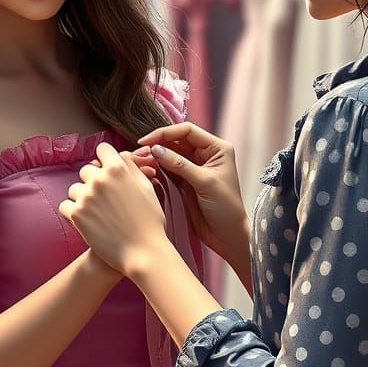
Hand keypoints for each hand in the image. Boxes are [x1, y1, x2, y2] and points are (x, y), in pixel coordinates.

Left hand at [60, 143, 168, 275]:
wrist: (143, 252)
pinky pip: (65, 206)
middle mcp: (99, 180)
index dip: (105, 158)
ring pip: (75, 188)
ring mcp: (86, 197)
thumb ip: (133, 168)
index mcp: (118, 170)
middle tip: (105, 198)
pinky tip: (85, 219)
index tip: (106, 168)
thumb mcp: (147, 189)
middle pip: (86, 170)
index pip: (102, 149)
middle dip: (94, 180)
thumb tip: (122, 155)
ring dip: (83, 197)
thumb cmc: (150, 222)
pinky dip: (72, 212)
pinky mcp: (76, 216)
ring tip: (97, 212)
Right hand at [133, 122, 248, 263]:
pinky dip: (158, 168)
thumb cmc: (225, 208)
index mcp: (217, 148)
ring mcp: (194, 167)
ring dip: (156, 156)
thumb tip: (156, 149)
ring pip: (170, 154)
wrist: (227, 235)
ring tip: (141, 160)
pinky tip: (147, 169)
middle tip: (140, 151)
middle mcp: (206, 154)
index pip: (187, 131)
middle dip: (158, 144)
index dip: (166, 133)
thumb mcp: (204, 183)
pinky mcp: (185, 181)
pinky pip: (168, 169)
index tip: (147, 141)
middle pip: (177, 140)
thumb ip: (180, 165)